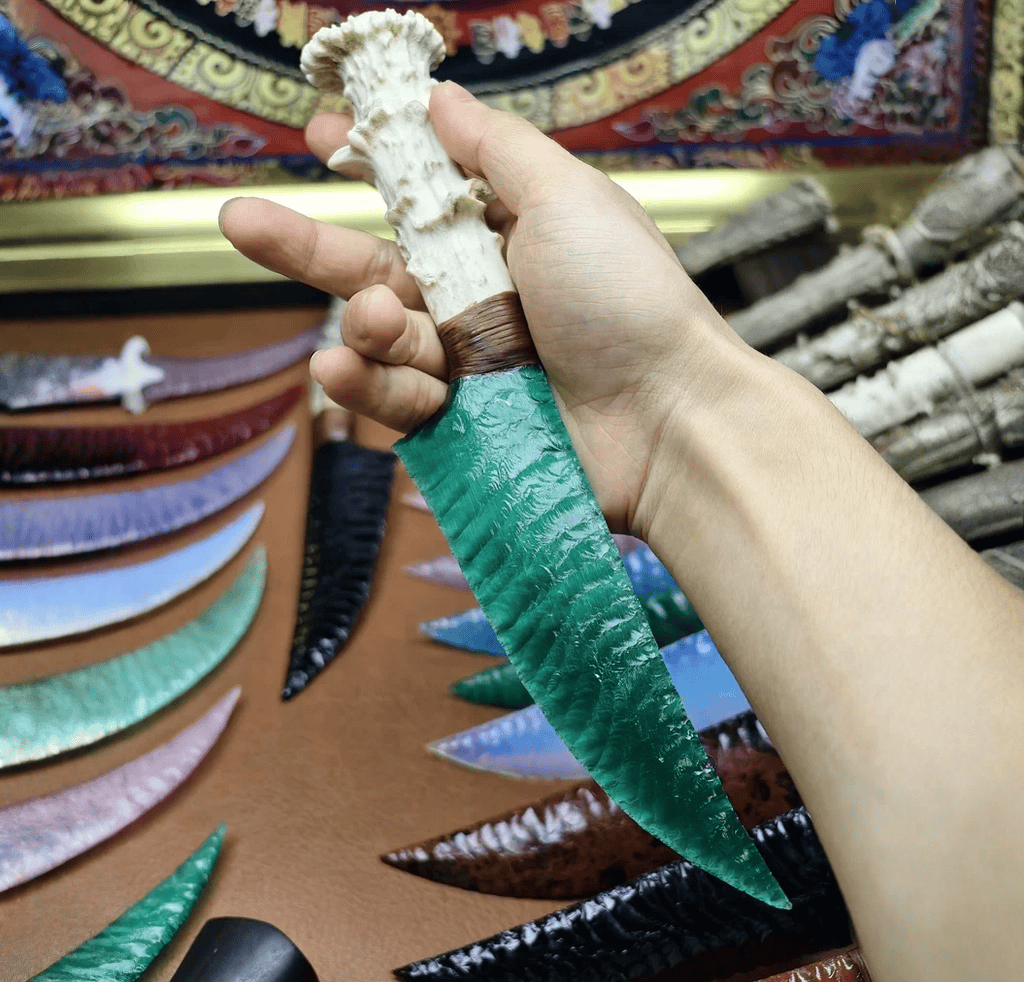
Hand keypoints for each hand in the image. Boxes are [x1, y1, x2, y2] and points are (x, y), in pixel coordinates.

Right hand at [219, 82, 744, 534]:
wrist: (666, 417)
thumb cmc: (628, 298)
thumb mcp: (567, 197)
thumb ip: (497, 148)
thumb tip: (439, 97)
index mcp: (503, 237)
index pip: (415, 198)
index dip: (364, 169)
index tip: (316, 140)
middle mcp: (478, 299)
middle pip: (372, 268)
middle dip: (304, 245)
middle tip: (239, 220)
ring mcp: (467, 366)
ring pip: (378, 341)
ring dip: (358, 326)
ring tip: (372, 319)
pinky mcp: (459, 427)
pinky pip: (393, 403)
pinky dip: (366, 388)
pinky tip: (343, 372)